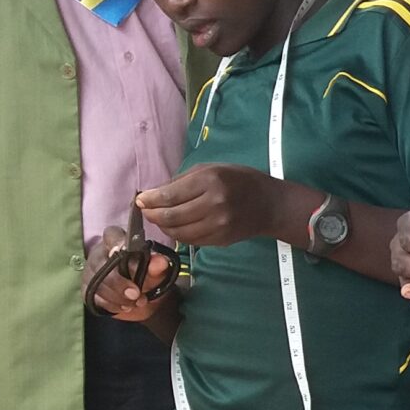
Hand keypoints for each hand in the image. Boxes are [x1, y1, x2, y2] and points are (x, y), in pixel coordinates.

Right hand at [84, 227, 177, 320]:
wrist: (141, 298)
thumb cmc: (146, 276)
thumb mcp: (155, 271)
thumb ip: (157, 266)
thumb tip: (161, 263)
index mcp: (115, 241)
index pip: (111, 235)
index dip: (119, 244)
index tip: (130, 257)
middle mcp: (99, 254)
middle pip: (101, 265)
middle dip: (119, 283)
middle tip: (136, 294)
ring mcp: (91, 273)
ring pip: (98, 285)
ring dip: (119, 297)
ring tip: (136, 302)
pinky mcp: (88, 291)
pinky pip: (95, 299)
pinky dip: (112, 305)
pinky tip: (125, 306)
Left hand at [136, 163, 288, 247]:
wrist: (270, 204)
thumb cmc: (239, 180)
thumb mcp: (212, 169)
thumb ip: (182, 181)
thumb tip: (154, 193)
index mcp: (210, 181)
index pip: (170, 195)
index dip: (150, 200)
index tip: (140, 200)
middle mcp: (214, 204)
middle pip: (171, 216)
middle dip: (152, 215)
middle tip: (145, 211)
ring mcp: (218, 225)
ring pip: (179, 232)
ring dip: (163, 226)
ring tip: (159, 219)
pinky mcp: (221, 240)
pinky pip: (191, 241)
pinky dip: (178, 235)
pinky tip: (175, 226)